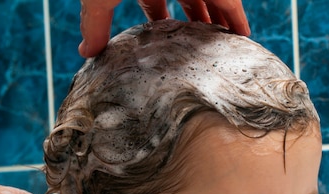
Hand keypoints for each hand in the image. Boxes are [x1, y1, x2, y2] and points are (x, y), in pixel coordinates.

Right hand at [79, 0, 249, 57]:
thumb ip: (94, 24)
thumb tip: (86, 53)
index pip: (155, 7)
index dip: (161, 26)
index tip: (164, 44)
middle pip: (188, 7)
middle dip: (194, 28)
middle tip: (200, 52)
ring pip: (212, 6)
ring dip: (218, 26)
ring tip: (224, 50)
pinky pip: (232, 5)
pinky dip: (237, 21)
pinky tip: (243, 37)